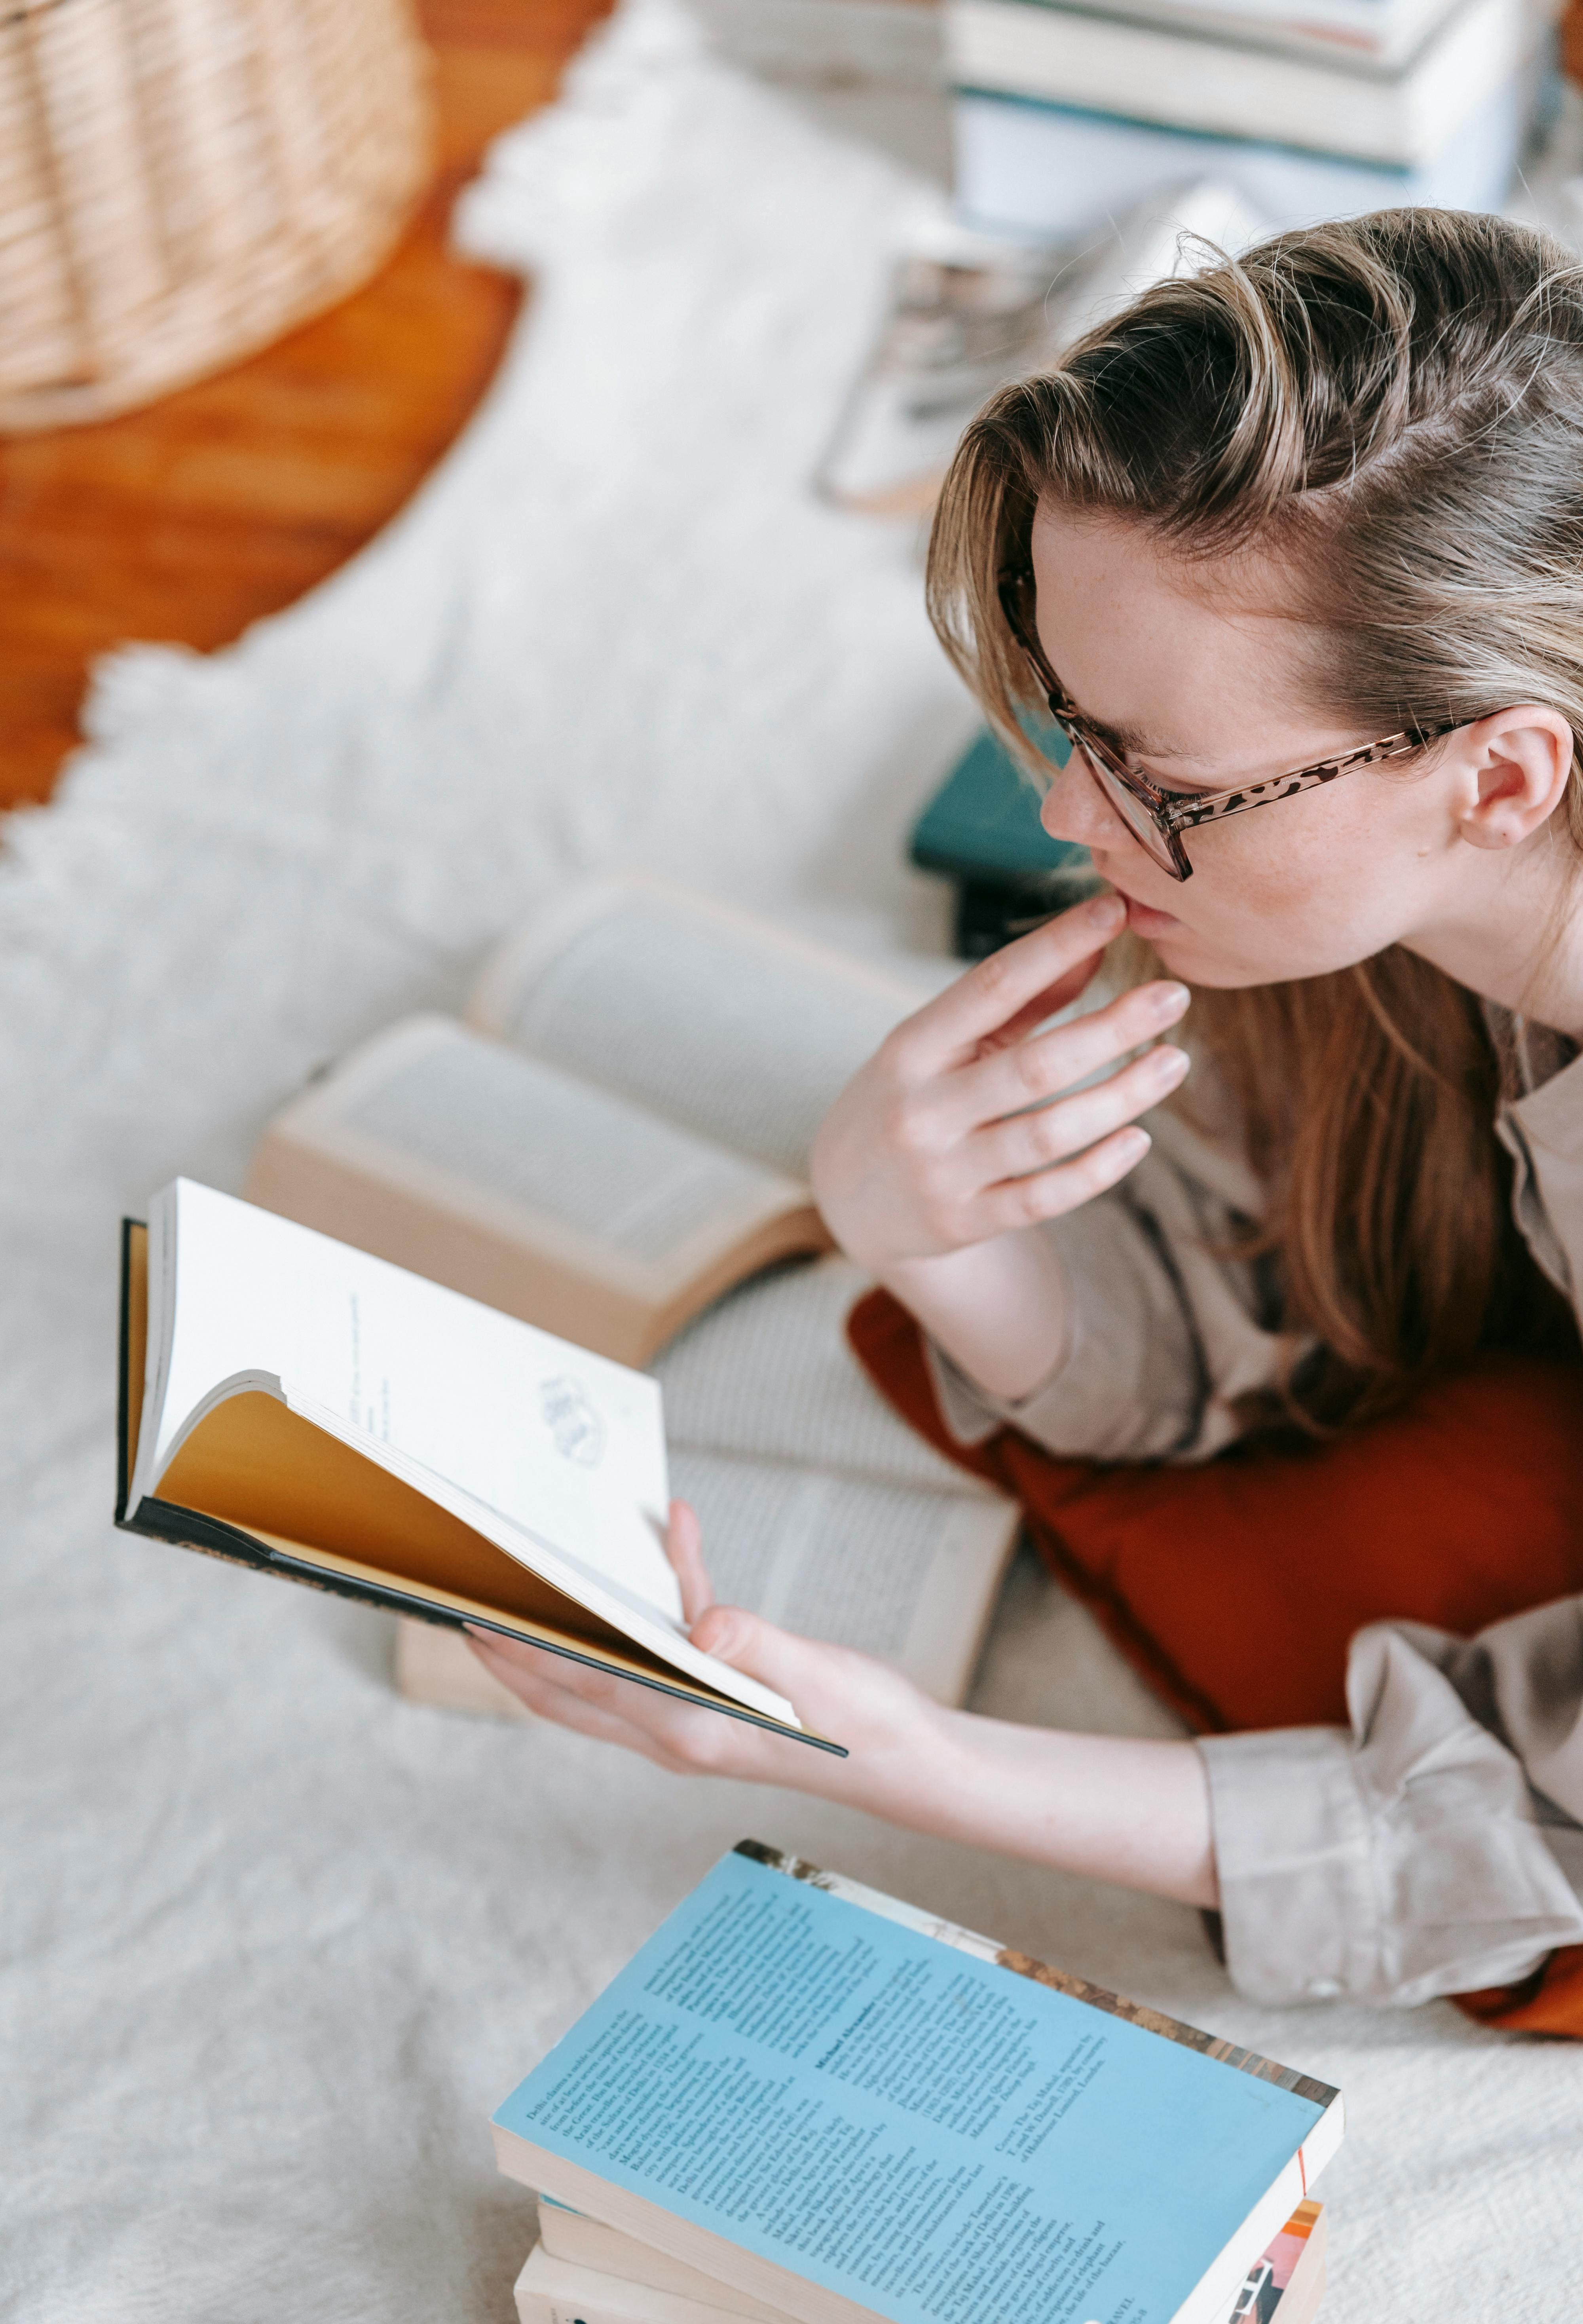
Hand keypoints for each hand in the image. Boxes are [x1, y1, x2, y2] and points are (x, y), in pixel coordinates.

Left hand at [466, 1501, 949, 1815]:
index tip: (476, 1619)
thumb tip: (702, 1621)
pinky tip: (684, 1532)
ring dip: (574, 1631)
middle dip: (517, 1655)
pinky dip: (672, 1594)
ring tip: (542, 1582)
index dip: (522, 1653)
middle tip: (471, 1607)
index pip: (581, 1685)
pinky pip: (677, 1646)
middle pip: (572, 1691)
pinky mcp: (723, 1703)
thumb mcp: (812, 1677)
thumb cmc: (865, 1725)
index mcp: (687, 1730)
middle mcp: (678, 1733)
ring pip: (609, 1675)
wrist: (913, 1761)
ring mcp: (696, 1723)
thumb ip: (755, 1645)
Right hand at [808, 891, 1189, 1397]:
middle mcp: (924, 1108)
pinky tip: (1138, 1138)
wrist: (850, 1200)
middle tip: (1173, 997)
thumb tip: (1096, 941)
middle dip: (1112, 1027)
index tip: (1113, 912)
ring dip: (1121, 1097)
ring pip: (1048, 1134)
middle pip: (1035, 1065)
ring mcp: (943, 1171)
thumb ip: (1019, 1000)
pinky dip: (1096, 1170)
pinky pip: (1044, 1198)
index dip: (1055, 946)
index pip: (991, 987)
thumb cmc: (913, 1096)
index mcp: (912, 1047)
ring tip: (1174, 1062)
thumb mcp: (945, 1042)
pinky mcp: (965, 1222)